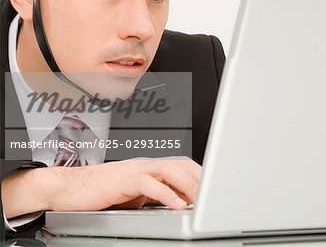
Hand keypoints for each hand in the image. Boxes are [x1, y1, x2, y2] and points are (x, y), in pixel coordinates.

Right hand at [41, 157, 200, 211]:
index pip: (182, 165)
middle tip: (211, 197)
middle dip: (199, 180)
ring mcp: (135, 170)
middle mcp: (145, 164)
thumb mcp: (134, 194)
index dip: (199, 175)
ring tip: (200, 201)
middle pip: (181, 165)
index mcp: (150, 167)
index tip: (211, 190)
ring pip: (170, 170)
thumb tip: (176, 203)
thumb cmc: (100, 190)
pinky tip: (177, 205)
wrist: (70, 187)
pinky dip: (166, 194)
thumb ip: (155, 196)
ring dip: (188, 185)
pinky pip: (150, 184)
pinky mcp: (124, 180)